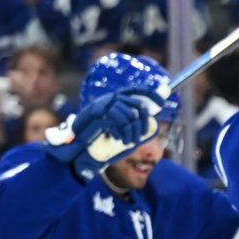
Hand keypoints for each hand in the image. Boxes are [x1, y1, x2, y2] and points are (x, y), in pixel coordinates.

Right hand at [43, 87, 163, 167]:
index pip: (135, 90)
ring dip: (131, 132)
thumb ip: (131, 123)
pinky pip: (118, 121)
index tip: (161, 100)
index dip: (149, 93)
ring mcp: (102, 106)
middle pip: (136, 105)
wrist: (77, 148)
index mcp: (113, 100)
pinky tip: (119, 139)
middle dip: (141, 123)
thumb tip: (152, 121)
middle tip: (138, 138)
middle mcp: (108, 100)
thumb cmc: (99, 140)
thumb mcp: (118, 129)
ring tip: (128, 142)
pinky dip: (121, 132)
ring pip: (129, 114)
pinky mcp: (97, 115)